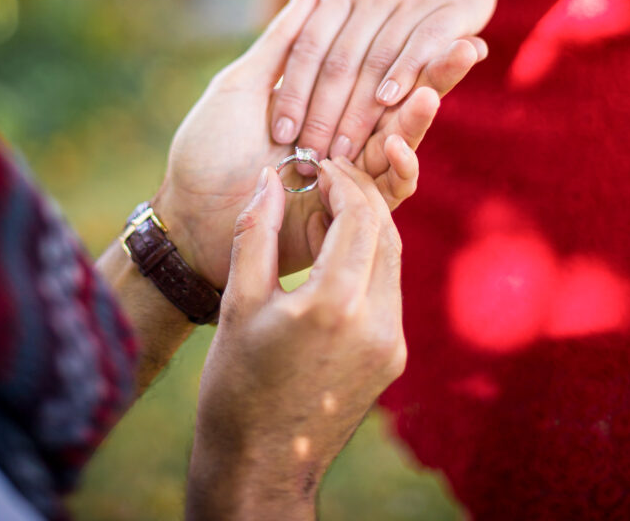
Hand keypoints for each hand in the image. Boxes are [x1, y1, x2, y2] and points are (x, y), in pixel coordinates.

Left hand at [153, 0, 482, 290]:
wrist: (188, 215)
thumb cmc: (207, 147)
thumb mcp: (244, 85)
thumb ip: (286, 43)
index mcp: (325, 105)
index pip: (377, 71)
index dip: (410, 48)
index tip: (439, 19)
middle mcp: (344, 139)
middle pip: (400, 106)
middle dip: (435, 77)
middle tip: (470, 47)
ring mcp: (349, 178)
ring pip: (400, 146)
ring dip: (422, 118)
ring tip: (437, 88)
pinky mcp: (348, 218)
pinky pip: (385, 193)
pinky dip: (397, 168)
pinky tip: (398, 142)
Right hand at [185, 158, 405, 520]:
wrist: (261, 464)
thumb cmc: (236, 383)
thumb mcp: (237, 301)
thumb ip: (257, 232)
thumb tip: (270, 180)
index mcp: (333, 305)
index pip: (360, 217)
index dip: (344, 182)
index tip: (321, 165)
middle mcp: (375, 322)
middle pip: (385, 232)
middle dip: (361, 195)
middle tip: (331, 174)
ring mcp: (391, 343)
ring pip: (392, 259)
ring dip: (368, 224)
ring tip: (331, 206)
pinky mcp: (393, 357)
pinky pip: (389, 289)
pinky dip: (369, 258)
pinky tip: (338, 251)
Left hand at [270, 0, 500, 161]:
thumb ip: (323, 21)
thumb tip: (290, 65)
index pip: (308, 48)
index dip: (294, 89)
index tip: (280, 130)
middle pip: (339, 63)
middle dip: (323, 113)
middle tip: (310, 157)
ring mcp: (410, 0)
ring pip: (376, 61)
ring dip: (359, 110)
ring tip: (344, 149)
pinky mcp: (452, 8)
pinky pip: (422, 43)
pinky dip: (405, 70)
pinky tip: (390, 102)